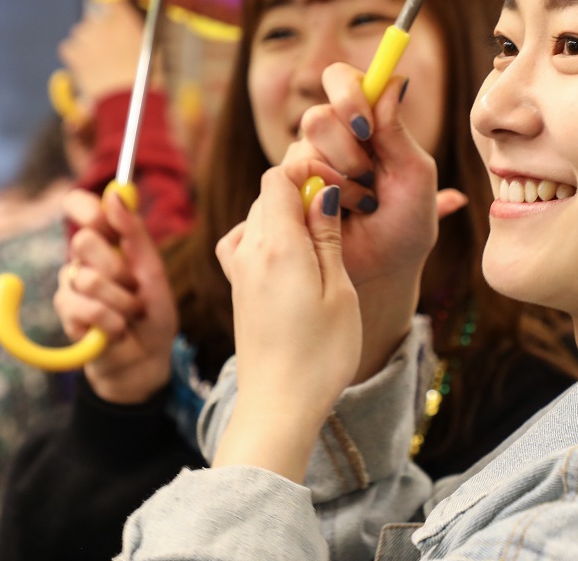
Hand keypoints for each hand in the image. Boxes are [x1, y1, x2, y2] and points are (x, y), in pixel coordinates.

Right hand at [56, 188, 176, 403]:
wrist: (147, 360)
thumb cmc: (153, 314)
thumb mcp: (154, 271)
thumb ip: (135, 233)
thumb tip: (116, 192)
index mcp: (105, 241)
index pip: (77, 206)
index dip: (87, 207)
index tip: (105, 217)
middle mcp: (83, 259)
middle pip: (83, 241)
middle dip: (119, 268)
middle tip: (135, 288)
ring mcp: (69, 286)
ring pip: (86, 278)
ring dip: (121, 301)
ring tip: (131, 314)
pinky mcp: (65, 314)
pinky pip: (82, 307)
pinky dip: (110, 322)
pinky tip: (117, 331)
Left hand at [58, 1, 145, 104]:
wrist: (126, 101)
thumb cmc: (145, 80)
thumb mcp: (152, 52)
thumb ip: (137, 35)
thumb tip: (131, 33)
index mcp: (125, 20)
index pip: (114, 1)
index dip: (114, 8)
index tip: (114, 13)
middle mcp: (103, 23)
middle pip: (95, 18)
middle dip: (100, 31)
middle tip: (109, 50)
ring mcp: (86, 38)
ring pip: (80, 32)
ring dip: (87, 43)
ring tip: (98, 61)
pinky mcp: (72, 53)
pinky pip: (69, 47)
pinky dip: (75, 56)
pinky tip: (85, 67)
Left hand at [212, 170, 356, 479]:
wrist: (278, 407)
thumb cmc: (319, 355)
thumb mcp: (339, 291)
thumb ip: (328, 236)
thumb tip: (323, 191)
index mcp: (277, 245)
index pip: (278, 175)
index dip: (309, 170)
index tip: (340, 189)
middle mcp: (249, 250)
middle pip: (268, 193)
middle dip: (302, 190)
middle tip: (340, 214)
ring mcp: (238, 270)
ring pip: (257, 215)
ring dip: (287, 215)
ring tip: (321, 239)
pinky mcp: (237, 288)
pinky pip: (245, 242)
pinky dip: (267, 236)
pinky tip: (290, 255)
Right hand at [285, 63, 465, 379]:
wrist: (385, 274)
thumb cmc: (406, 225)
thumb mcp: (415, 175)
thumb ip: (399, 130)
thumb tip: (394, 81)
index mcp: (362, 123)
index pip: (341, 80)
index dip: (348, 93)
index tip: (365, 124)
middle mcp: (329, 138)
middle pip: (317, 116)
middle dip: (347, 150)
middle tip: (369, 179)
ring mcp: (303, 165)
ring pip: (301, 148)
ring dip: (337, 180)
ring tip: (360, 206)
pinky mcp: (284, 192)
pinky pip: (285, 179)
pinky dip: (318, 200)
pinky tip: (337, 219)